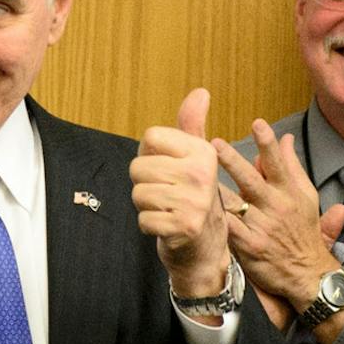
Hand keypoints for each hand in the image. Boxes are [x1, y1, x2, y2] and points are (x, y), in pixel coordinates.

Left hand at [131, 88, 229, 298]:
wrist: (205, 251)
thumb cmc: (193, 200)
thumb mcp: (196, 160)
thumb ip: (192, 126)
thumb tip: (200, 92)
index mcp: (203, 152)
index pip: (150, 137)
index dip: (150, 156)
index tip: (168, 171)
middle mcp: (202, 174)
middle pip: (138, 167)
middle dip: (145, 184)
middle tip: (168, 196)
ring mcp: (194, 202)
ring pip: (137, 194)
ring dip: (146, 207)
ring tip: (168, 211)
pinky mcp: (183, 227)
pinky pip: (142, 219)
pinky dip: (149, 226)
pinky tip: (168, 228)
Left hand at [215, 118, 335, 304]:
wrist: (307, 273)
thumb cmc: (304, 230)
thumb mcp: (306, 196)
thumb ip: (292, 166)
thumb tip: (285, 139)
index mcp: (290, 192)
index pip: (279, 163)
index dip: (268, 143)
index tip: (257, 123)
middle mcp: (276, 207)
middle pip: (251, 180)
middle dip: (232, 160)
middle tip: (214, 144)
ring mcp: (262, 227)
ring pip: (235, 203)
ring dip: (215, 187)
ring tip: (195, 173)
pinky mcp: (249, 246)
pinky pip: (228, 227)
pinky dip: (214, 217)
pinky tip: (197, 206)